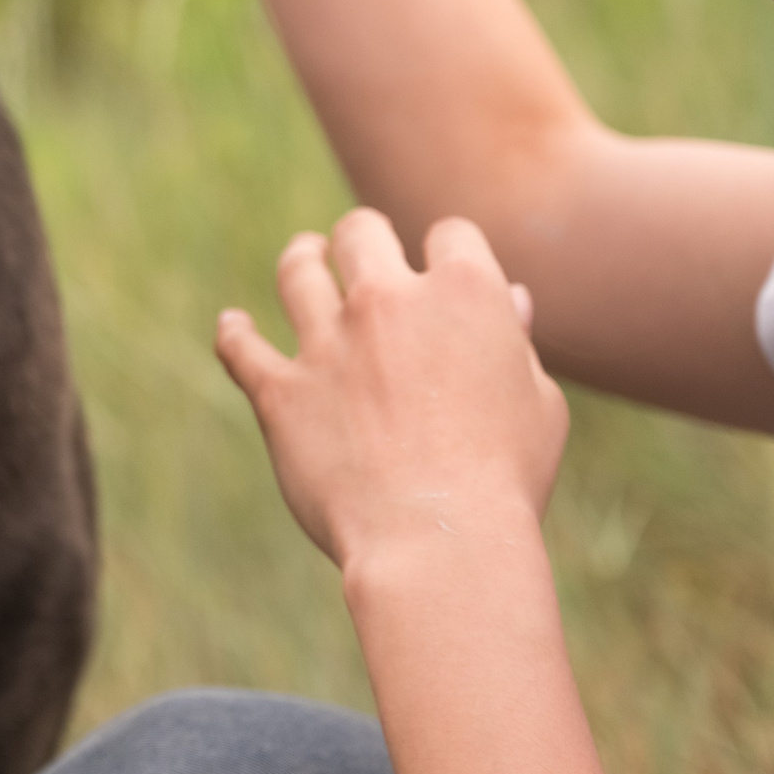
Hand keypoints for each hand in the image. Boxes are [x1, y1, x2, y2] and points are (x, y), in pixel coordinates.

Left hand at [216, 210, 566, 572]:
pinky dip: (234, 333)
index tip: (443, 269)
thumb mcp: (539, 406)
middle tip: (361, 249)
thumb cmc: (505, 481)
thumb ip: (518, 343)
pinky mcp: (279, 390)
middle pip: (361, 232)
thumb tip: (511, 301)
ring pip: (297, 270)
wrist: (437, 540)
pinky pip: (240, 346)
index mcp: (464, 293)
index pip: (451, 235)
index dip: (449, 250)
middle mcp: (387, 300)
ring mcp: (328, 342)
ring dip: (301, 259)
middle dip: (364, 238)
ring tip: (305, 257)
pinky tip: (234, 326)